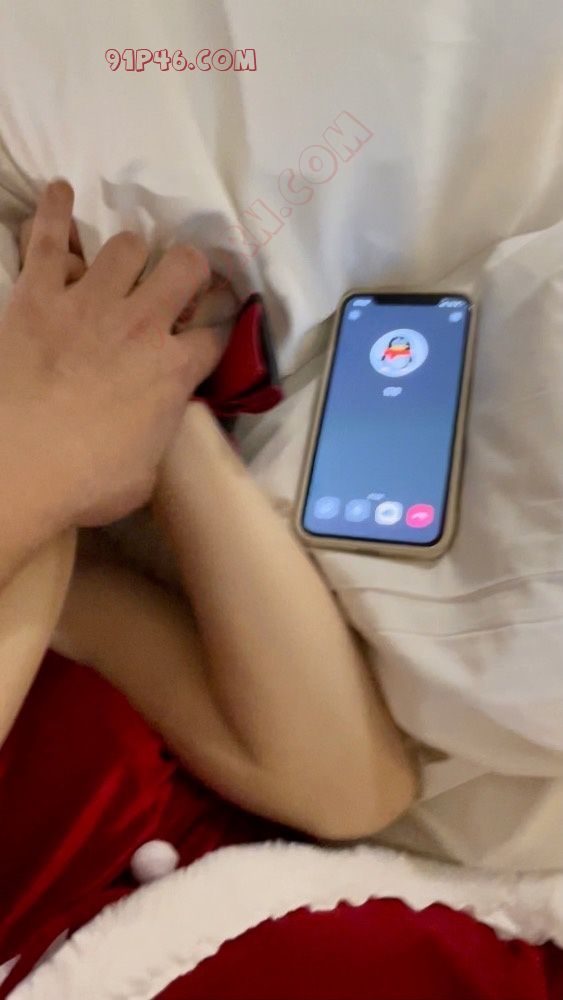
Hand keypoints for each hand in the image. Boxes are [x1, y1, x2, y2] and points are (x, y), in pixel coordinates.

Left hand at [2, 179, 224, 527]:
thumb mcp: (146, 472)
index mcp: (175, 369)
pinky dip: (55, 211)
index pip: (217, 333)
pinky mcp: (38, 294)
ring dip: (131, 255)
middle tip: (178, 286)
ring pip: (128, 245)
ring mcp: (90, 302)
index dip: (219, 331)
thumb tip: (158, 417)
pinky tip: (60, 192)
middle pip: (186, 267)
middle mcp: (142, 323)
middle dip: (190, 272)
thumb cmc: (86, 483)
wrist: (16, 470)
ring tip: (123, 265)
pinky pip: (48, 237)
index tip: (212, 335)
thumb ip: (161, 430)